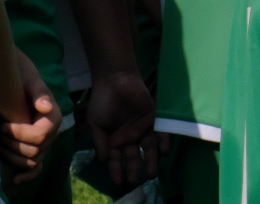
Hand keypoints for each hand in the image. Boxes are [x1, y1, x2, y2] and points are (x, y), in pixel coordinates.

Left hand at [0, 56, 60, 180]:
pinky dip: (27, 175)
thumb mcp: (30, 80)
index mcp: (54, 117)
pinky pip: (36, 167)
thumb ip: (39, 92)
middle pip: (34, 150)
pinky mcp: (35, 149)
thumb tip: (46, 107)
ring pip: (32, 160)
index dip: (20, 133)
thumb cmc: (22, 78)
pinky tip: (15, 179)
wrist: (17, 80)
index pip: (40, 135)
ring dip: (13, 156)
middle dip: (13, 144)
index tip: (3, 124)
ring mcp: (44, 143)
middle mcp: (52, 133)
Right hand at [85, 70, 156, 186]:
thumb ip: (100, 141)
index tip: (117, 181)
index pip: (116, 159)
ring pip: (148, 148)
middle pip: (133, 156)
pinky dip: (162, 141)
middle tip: (135, 179)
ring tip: (152, 173)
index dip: (116, 170)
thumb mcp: (95, 123)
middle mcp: (129, 137)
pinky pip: (159, 132)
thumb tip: (104, 160)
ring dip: (150, 160)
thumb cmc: (102, 101)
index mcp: (114, 140)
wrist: (114, 79)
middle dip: (134, 168)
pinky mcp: (152, 118)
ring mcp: (141, 128)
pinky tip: (163, 150)